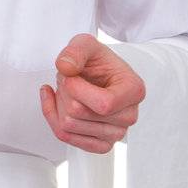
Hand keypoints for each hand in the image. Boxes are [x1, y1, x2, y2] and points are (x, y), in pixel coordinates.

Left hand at [39, 34, 144, 153]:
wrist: (99, 75)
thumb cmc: (97, 62)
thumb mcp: (86, 44)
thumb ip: (76, 50)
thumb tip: (65, 67)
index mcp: (134, 91)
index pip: (102, 104)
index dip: (76, 89)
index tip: (72, 75)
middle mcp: (129, 116)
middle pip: (77, 114)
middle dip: (63, 92)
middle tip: (69, 80)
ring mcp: (115, 133)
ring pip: (67, 127)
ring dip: (57, 104)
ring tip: (67, 90)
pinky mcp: (100, 144)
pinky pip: (66, 138)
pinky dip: (52, 118)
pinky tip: (54, 102)